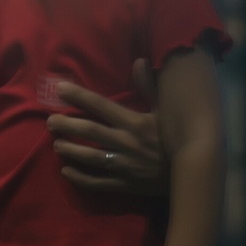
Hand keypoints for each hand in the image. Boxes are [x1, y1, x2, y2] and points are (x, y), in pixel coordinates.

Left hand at [48, 59, 168, 196]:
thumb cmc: (177, 138)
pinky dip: (81, 178)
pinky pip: (99, 182)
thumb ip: (151, 86)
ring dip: (71, 150)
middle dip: (67, 125)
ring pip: (91, 157)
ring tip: (56, 144)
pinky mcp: (126, 184)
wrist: (195, 174)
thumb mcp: (167, 111)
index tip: (60, 89)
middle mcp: (127, 143)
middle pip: (90, 131)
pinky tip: (66, 171)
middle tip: (50, 121)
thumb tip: (140, 61)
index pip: (101, 106)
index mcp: (135, 123)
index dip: (79, 96)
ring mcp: (125, 165)